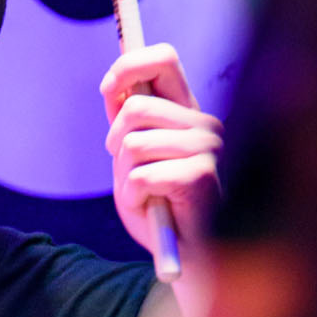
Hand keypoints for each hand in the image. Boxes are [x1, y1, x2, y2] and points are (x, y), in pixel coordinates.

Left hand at [102, 44, 221, 260]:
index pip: (164, 59)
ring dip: (125, 176)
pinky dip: (133, 198)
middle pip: (136, 107)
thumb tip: (113, 84)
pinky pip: (141, 177)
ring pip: (134, 144)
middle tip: (125, 167)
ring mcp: (208, 149)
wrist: (186, 257)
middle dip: (115, 140)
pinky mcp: (201, 176)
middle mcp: (205, 124)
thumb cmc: (161, 209)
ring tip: (144, 194)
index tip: (108, 87)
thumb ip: (127, 123)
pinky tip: (151, 209)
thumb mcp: (134, 159)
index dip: (129, 65)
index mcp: (190, 113)